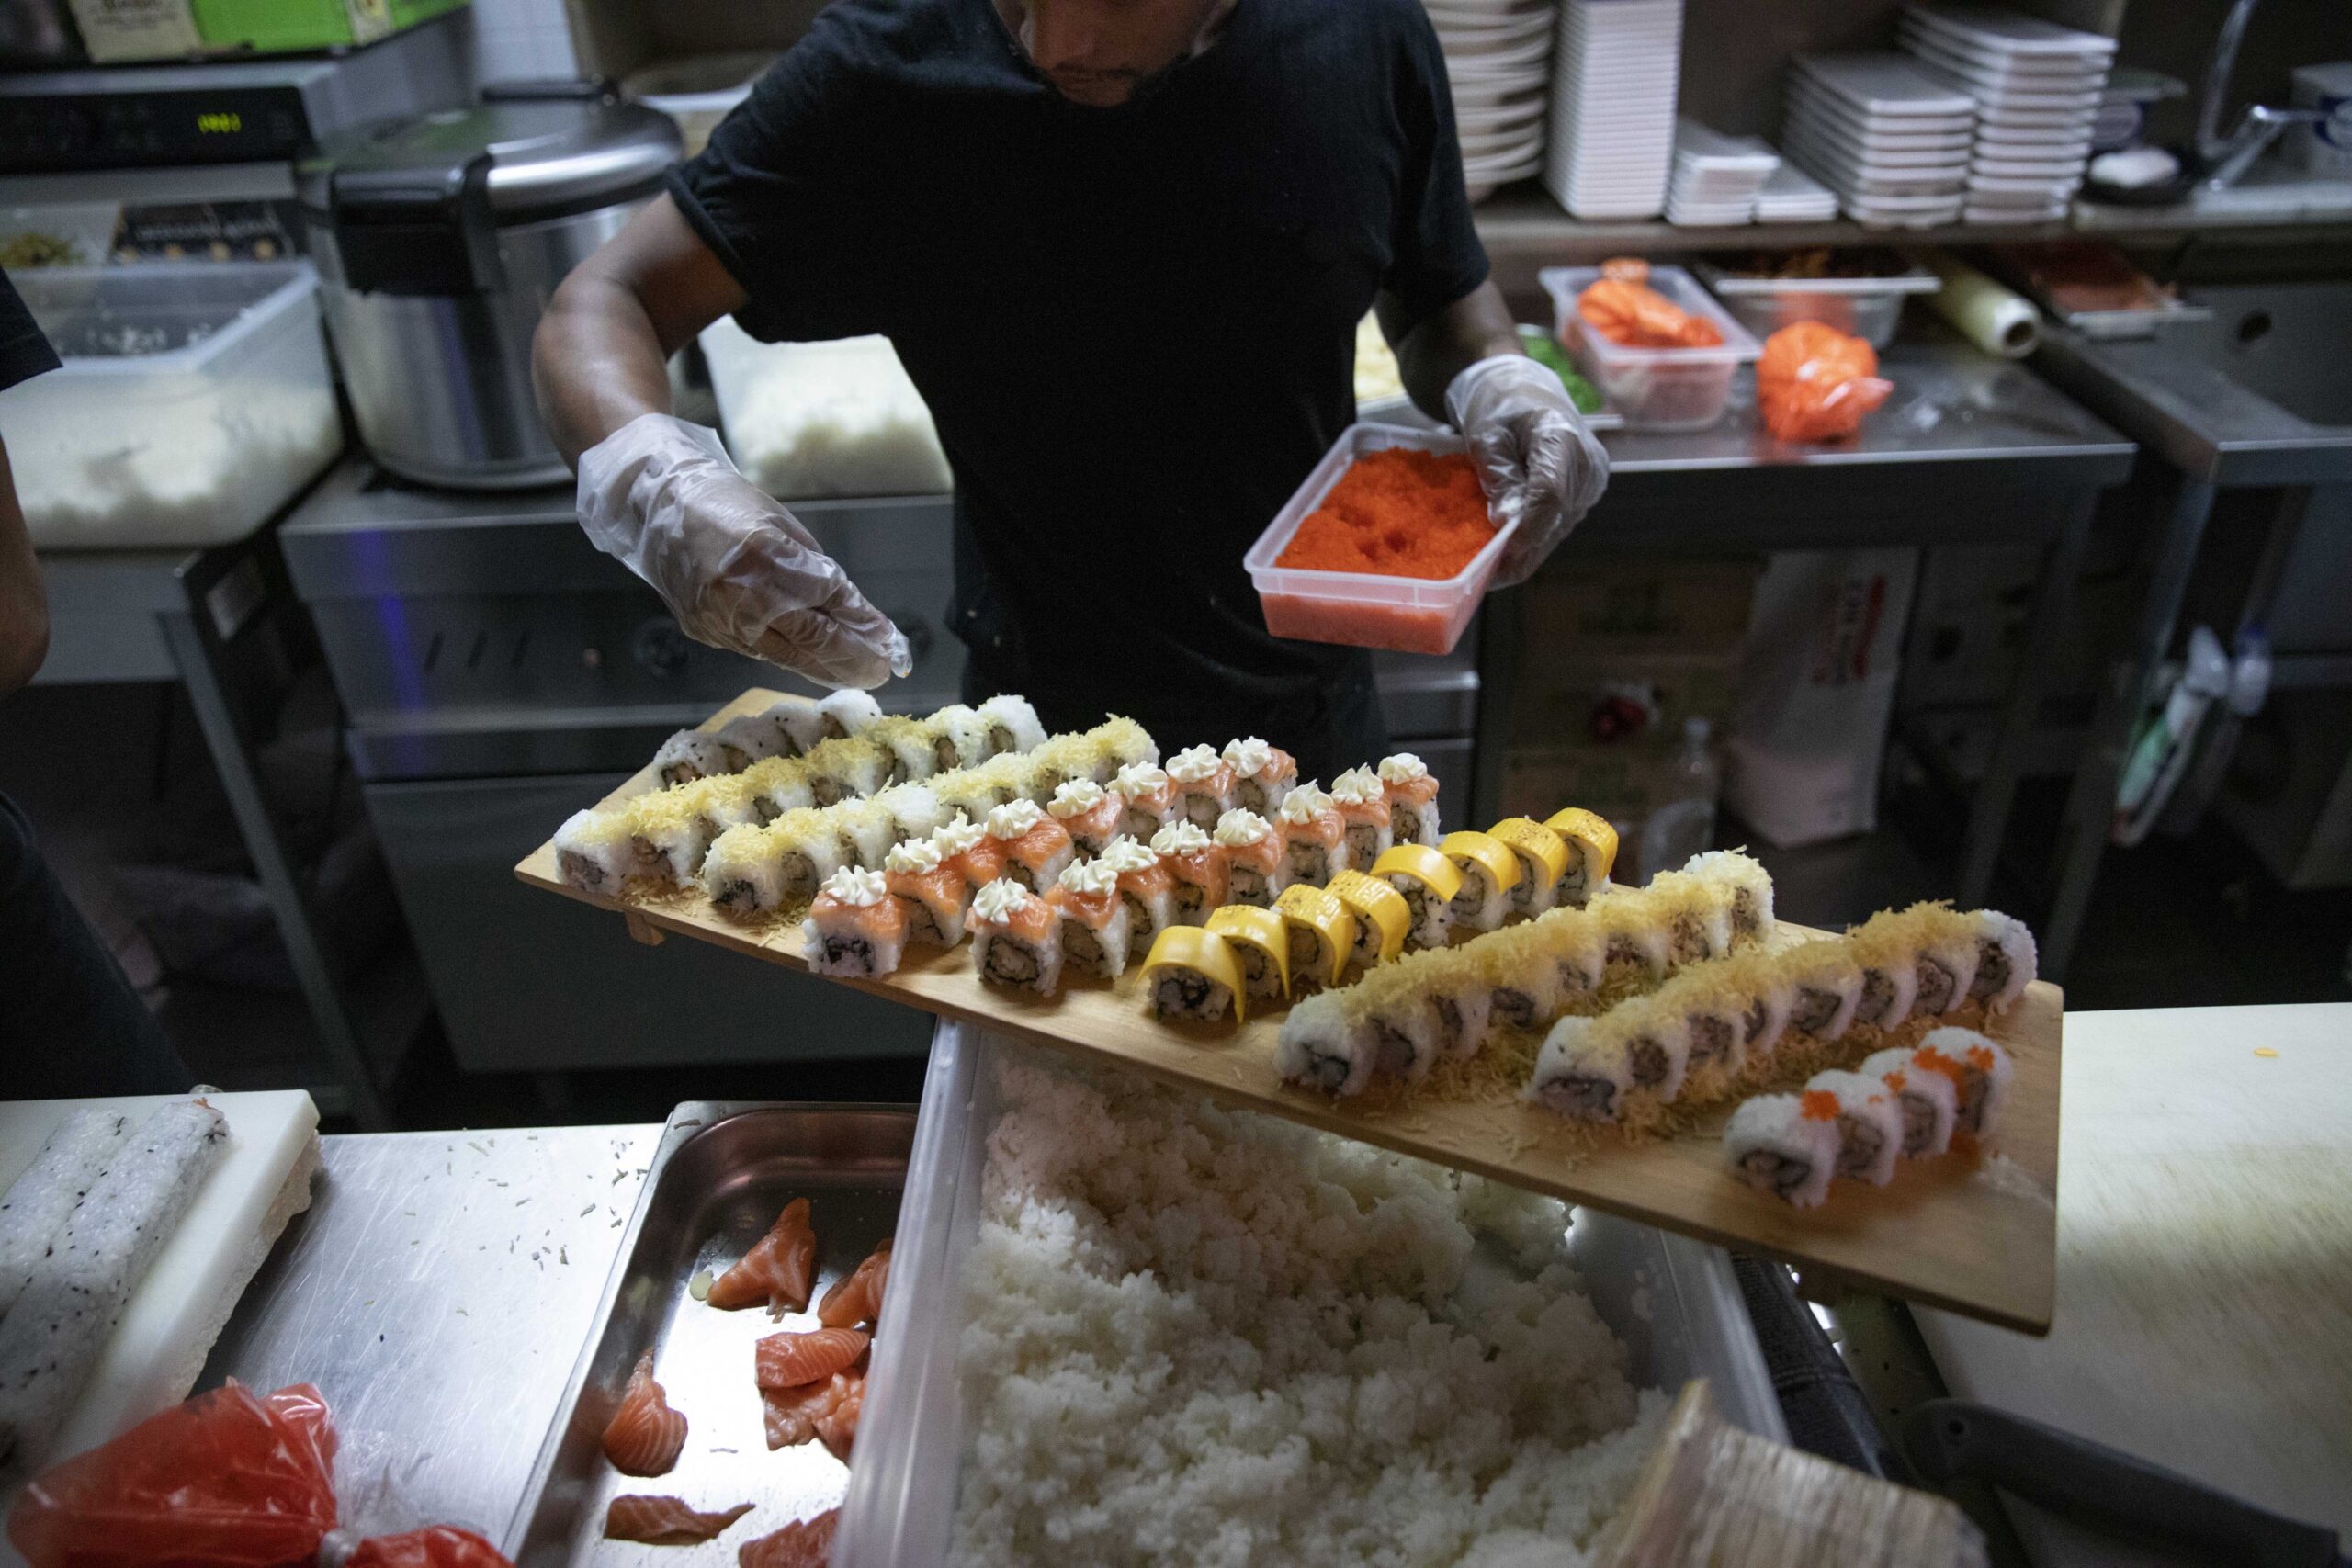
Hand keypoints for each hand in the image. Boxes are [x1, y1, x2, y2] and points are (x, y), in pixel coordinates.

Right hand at [576, 414, 911, 688]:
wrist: (656, 504)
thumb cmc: (725, 503)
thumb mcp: (781, 525)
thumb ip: (814, 569)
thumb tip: (851, 609)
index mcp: (765, 556)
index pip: (828, 599)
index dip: (861, 622)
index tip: (887, 638)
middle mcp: (742, 594)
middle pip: (810, 638)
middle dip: (851, 657)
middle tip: (881, 671)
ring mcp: (720, 618)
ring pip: (785, 655)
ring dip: (826, 668)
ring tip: (857, 675)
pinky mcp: (706, 632)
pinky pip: (757, 651)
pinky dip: (790, 658)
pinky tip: (814, 665)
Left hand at [1445, 354, 1609, 589]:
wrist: (1527, 391)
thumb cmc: (1500, 405)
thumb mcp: (1486, 435)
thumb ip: (1498, 476)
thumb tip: (1506, 522)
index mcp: (1562, 439)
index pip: (1550, 494)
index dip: (1525, 528)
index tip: (1496, 553)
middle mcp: (1587, 466)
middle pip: (1553, 521)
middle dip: (1517, 552)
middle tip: (1478, 577)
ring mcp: (1590, 485)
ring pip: (1554, 532)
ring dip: (1521, 553)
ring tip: (1484, 571)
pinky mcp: (1584, 497)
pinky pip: (1555, 528)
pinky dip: (1528, 543)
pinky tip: (1500, 558)